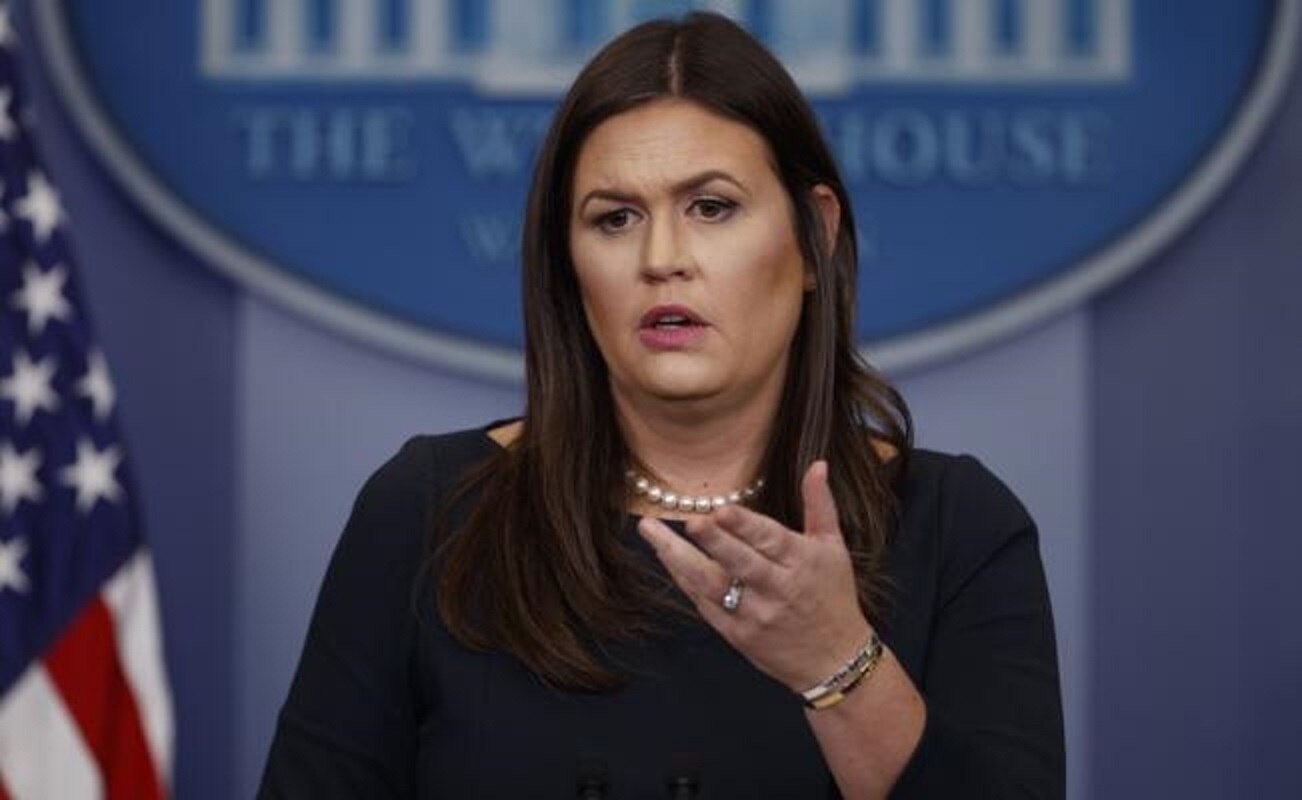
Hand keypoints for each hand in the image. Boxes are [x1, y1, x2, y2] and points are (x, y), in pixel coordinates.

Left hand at [637, 460, 872, 691]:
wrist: (834, 660)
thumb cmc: (833, 596)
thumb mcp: (833, 547)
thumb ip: (820, 504)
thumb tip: (818, 464)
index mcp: (802, 563)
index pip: (771, 541)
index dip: (745, 526)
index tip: (721, 509)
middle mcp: (778, 590)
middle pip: (741, 564)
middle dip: (715, 542)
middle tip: (690, 522)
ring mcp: (755, 615)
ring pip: (714, 586)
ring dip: (680, 559)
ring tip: (651, 532)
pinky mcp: (737, 635)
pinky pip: (706, 606)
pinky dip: (684, 582)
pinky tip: (665, 558)